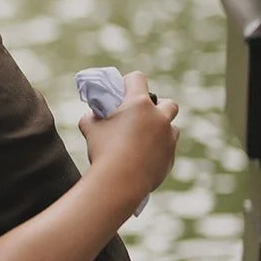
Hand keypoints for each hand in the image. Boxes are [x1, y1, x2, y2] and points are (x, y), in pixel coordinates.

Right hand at [79, 72, 179, 202]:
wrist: (119, 182)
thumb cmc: (102, 151)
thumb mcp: (89, 128)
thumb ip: (93, 116)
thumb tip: (94, 115)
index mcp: (139, 104)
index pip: (138, 78)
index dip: (129, 81)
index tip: (122, 90)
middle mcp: (159, 117)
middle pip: (168, 103)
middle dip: (158, 107)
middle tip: (142, 116)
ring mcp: (168, 138)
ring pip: (171, 128)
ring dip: (160, 130)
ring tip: (142, 140)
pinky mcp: (170, 157)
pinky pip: (167, 149)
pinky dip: (158, 151)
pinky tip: (141, 159)